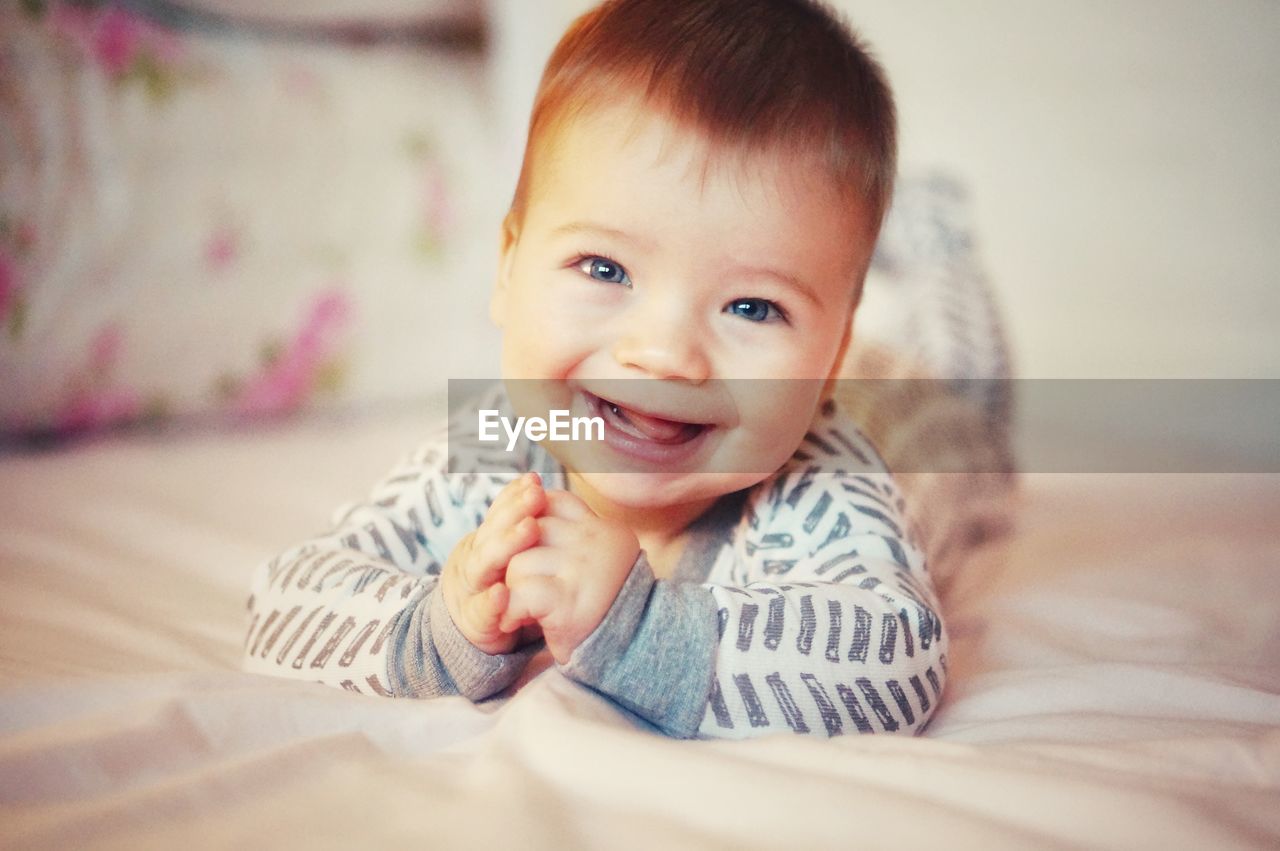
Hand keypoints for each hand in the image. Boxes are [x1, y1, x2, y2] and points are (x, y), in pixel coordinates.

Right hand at [441, 472, 545, 654]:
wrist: (464, 634)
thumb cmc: (501, 590)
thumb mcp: (509, 558)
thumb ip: (524, 532)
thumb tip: (549, 493)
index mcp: (484, 544)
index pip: (497, 515)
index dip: (513, 497)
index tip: (534, 479)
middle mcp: (474, 562)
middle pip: (491, 533)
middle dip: (514, 511)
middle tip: (537, 494)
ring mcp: (470, 591)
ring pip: (483, 565)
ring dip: (506, 545)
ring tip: (531, 528)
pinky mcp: (473, 624)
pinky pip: (480, 612)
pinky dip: (490, 602)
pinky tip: (501, 593)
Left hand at [499, 489, 640, 663]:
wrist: (634, 648)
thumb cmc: (606, 605)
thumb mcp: (598, 558)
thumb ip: (572, 535)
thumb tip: (528, 511)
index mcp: (603, 529)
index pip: (555, 502)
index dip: (530, 519)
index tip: (524, 545)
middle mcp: (595, 542)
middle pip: (530, 529)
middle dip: (514, 556)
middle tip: (514, 582)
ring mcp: (582, 570)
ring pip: (519, 562)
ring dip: (511, 587)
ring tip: (519, 605)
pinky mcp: (567, 601)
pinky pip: (521, 592)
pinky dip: (511, 610)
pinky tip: (515, 621)